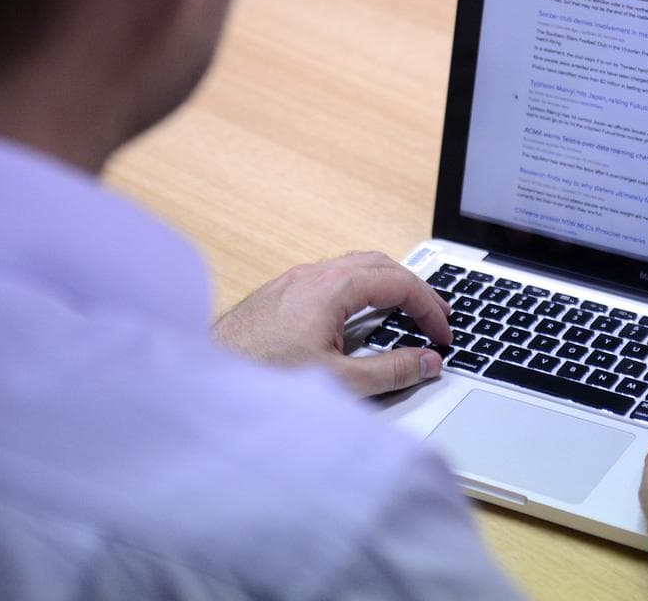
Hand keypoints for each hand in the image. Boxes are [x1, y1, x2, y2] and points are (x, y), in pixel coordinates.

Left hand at [213, 252, 452, 395]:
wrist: (203, 380)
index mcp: (331, 287)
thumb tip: (427, 362)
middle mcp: (311, 275)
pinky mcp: (278, 295)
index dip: (431, 307)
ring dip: (386, 286)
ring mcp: (292, 281)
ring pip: (354, 268)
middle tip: (437, 317)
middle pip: (380, 265)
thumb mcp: (339, 382)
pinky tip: (361, 318)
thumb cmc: (262, 378)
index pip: (399, 282)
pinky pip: (331, 279)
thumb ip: (391, 371)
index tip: (444, 335)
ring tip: (407, 314)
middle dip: (414, 288)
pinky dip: (360, 291)